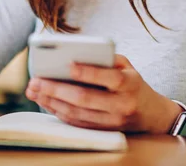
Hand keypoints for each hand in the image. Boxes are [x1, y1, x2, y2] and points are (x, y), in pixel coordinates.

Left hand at [25, 54, 182, 133]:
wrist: (151, 115)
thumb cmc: (133, 83)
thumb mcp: (127, 66)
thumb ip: (105, 59)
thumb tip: (75, 54)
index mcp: (129, 83)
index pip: (108, 78)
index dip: (87, 72)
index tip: (68, 64)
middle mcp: (121, 105)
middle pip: (85, 98)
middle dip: (56, 89)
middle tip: (35, 81)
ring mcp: (112, 122)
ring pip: (76, 113)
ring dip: (51, 102)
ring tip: (33, 91)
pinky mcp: (103, 132)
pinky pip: (76, 123)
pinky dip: (58, 112)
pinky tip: (45, 102)